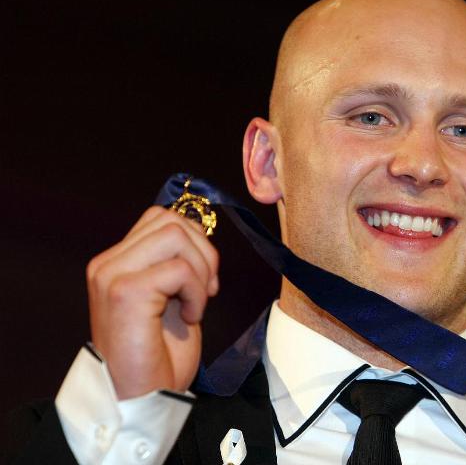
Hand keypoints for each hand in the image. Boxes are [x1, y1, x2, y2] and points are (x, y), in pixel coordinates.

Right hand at [86, 206, 218, 398]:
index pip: (160, 218)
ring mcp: (112, 275)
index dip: (194, 241)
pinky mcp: (126, 292)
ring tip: (196, 303)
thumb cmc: (158, 354)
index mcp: (116, 262)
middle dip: (203, 251)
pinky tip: (191, 317)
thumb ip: (175, 263)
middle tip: (208, 290)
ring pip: (174, 234)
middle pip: (169, 219)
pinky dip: (197, 292)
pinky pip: (179, 269)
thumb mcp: (170, 297)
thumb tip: (200, 235)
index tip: (204, 279)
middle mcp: (108, 263)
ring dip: (200, 270)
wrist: (140, 398)